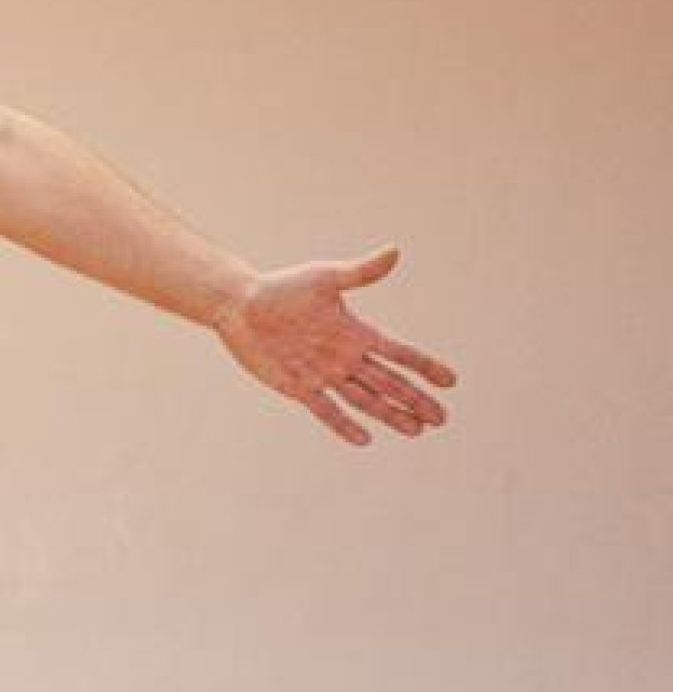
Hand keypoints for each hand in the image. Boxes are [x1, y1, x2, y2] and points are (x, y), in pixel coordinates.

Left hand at [212, 245, 456, 444]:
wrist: (241, 306)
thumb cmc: (282, 288)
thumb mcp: (325, 278)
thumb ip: (361, 272)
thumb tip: (394, 252)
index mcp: (356, 332)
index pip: (399, 353)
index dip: (424, 366)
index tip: (451, 381)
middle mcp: (345, 357)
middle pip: (389, 383)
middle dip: (415, 400)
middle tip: (442, 418)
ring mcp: (323, 374)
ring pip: (365, 400)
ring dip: (390, 415)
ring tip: (416, 430)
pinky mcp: (298, 386)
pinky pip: (326, 410)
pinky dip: (343, 425)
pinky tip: (364, 439)